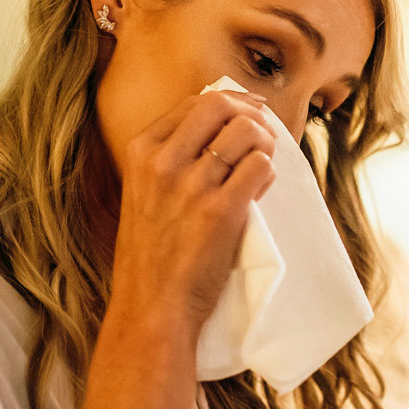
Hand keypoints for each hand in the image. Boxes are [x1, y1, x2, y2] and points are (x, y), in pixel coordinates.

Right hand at [108, 86, 277, 335]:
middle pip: (221, 105)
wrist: (151, 306)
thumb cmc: (151, 255)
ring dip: (265, 143)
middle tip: (264, 133)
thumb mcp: (143, 193)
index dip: (230, 102)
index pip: (194, 103)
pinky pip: (260, 167)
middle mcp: (163, 161)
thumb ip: (171, 158)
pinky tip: (260, 188)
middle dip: (250, 113)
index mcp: (140, 151)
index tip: (248, 111)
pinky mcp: (221, 211)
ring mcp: (192, 185)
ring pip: (247, 132)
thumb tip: (222, 124)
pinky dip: (268, 172)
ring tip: (263, 164)